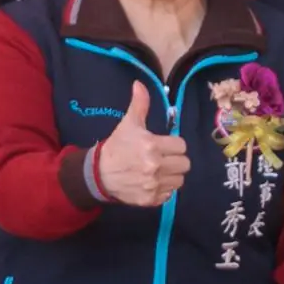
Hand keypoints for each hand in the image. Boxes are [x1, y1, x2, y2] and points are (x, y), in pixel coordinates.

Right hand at [89, 80, 190, 207]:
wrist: (99, 174)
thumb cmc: (117, 147)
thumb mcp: (128, 124)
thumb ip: (139, 104)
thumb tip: (139, 83)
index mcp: (152, 145)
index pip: (181, 145)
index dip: (173, 145)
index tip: (163, 145)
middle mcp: (155, 166)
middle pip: (184, 164)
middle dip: (175, 160)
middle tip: (162, 158)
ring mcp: (153, 185)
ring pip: (179, 180)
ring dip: (172, 175)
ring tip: (158, 170)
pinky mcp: (151, 199)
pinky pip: (170, 194)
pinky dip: (164, 189)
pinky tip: (152, 182)